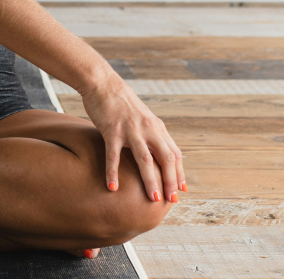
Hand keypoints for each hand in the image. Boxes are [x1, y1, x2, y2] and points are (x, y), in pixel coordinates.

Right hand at [78, 73, 185, 201]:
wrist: (102, 83)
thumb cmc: (121, 102)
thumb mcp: (142, 117)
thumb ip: (151, 133)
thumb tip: (158, 152)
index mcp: (156, 127)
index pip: (174, 153)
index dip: (179, 173)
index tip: (181, 190)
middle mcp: (148, 129)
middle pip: (165, 158)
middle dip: (171, 181)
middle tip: (171, 201)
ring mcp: (130, 130)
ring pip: (145, 160)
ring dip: (151, 180)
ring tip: (153, 199)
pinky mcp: (112, 130)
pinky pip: (113, 155)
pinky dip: (113, 173)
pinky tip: (112, 187)